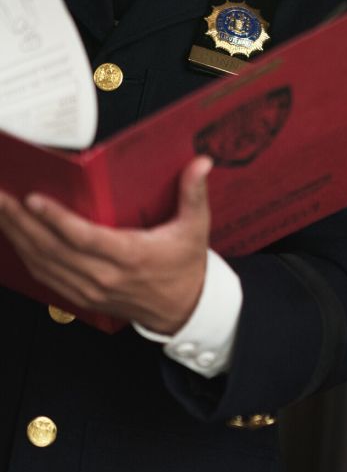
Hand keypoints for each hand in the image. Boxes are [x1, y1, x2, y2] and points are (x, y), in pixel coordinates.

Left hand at [0, 156, 212, 332]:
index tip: (32, 199)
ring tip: (0, 210)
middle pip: (52, 248)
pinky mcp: (81, 297)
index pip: (84, 238)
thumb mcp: (196, 227)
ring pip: (42, 263)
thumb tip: (202, 163)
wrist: (183, 308)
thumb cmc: (186, 265)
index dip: (55, 219)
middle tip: (1, 196)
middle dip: (21, 221)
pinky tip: (14, 236)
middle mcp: (105, 276)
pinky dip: (25, 255)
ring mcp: (89, 290)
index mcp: (132, 256)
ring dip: (16, 236)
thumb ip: (194, 192)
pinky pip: (44, 275)